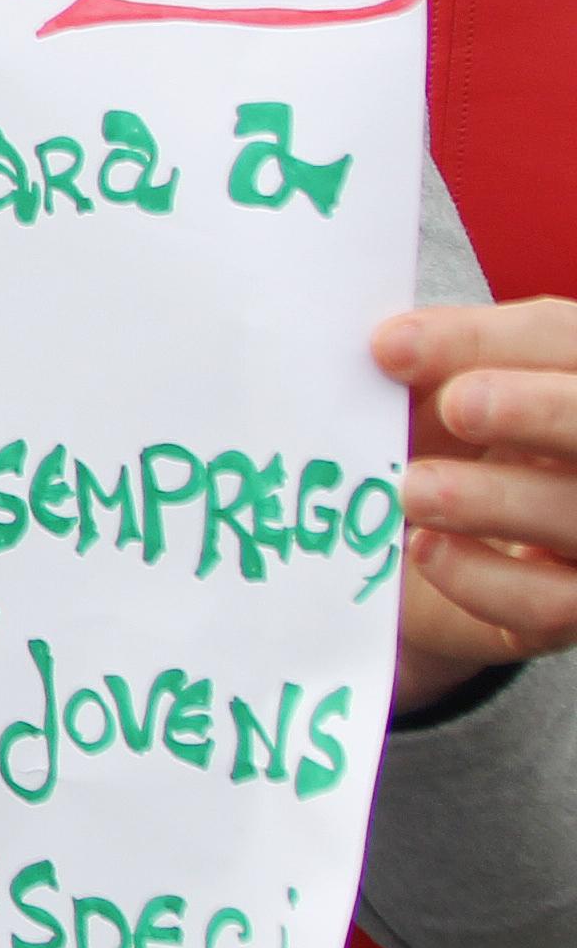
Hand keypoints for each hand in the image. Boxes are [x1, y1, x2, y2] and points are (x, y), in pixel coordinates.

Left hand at [375, 299, 576, 711]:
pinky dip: (481, 577)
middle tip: (458, 405)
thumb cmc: (444, 447)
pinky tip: (424, 548)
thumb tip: (389, 348)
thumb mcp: (437, 395)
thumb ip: (430, 368)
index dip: (487, 338)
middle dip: (536, 409)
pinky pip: (551, 602)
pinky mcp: (575, 610)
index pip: (564, 337)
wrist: (440, 554)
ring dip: (494, 499)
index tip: (389, 346)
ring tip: (414, 490)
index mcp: (570, 377)